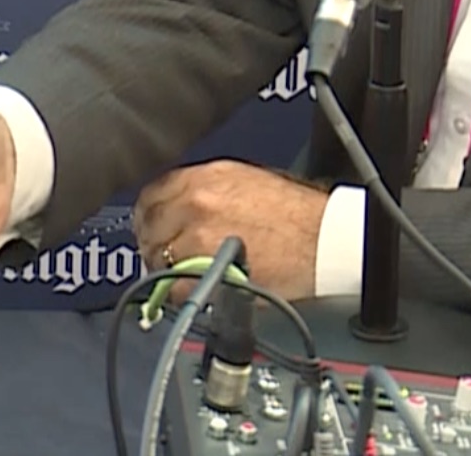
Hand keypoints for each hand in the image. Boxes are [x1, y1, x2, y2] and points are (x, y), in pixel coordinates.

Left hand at [134, 160, 327, 298]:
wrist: (322, 239)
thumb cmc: (294, 213)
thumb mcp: (243, 181)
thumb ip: (204, 190)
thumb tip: (180, 205)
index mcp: (202, 177)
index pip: (150, 195)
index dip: (150, 216)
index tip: (152, 227)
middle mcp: (195, 202)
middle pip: (149, 226)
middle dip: (154, 242)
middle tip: (164, 255)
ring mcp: (198, 236)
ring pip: (158, 257)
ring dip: (165, 268)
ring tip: (180, 275)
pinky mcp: (207, 270)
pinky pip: (173, 287)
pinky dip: (178, 293)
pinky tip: (193, 291)